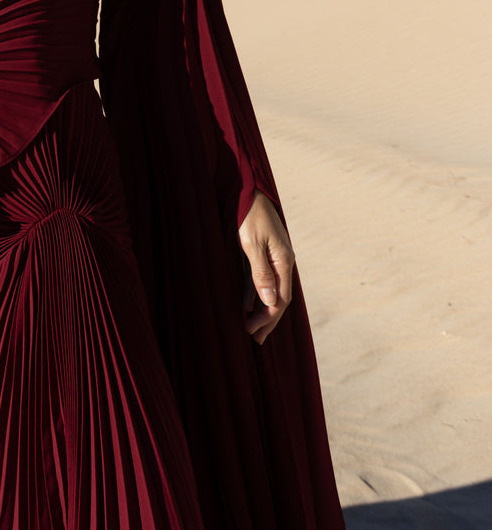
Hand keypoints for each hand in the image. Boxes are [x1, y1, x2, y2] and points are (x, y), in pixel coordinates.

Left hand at [239, 190, 293, 344]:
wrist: (249, 190)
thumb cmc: (250, 215)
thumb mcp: (252, 244)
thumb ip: (260, 273)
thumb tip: (270, 302)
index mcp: (283, 261)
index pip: (280, 299)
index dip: (268, 317)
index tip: (252, 331)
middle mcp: (282, 262)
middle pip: (278, 298)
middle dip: (267, 320)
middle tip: (255, 339)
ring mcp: (273, 258)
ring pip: (269, 290)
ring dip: (260, 309)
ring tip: (252, 329)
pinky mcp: (261, 253)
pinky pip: (259, 279)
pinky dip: (253, 293)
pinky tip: (246, 305)